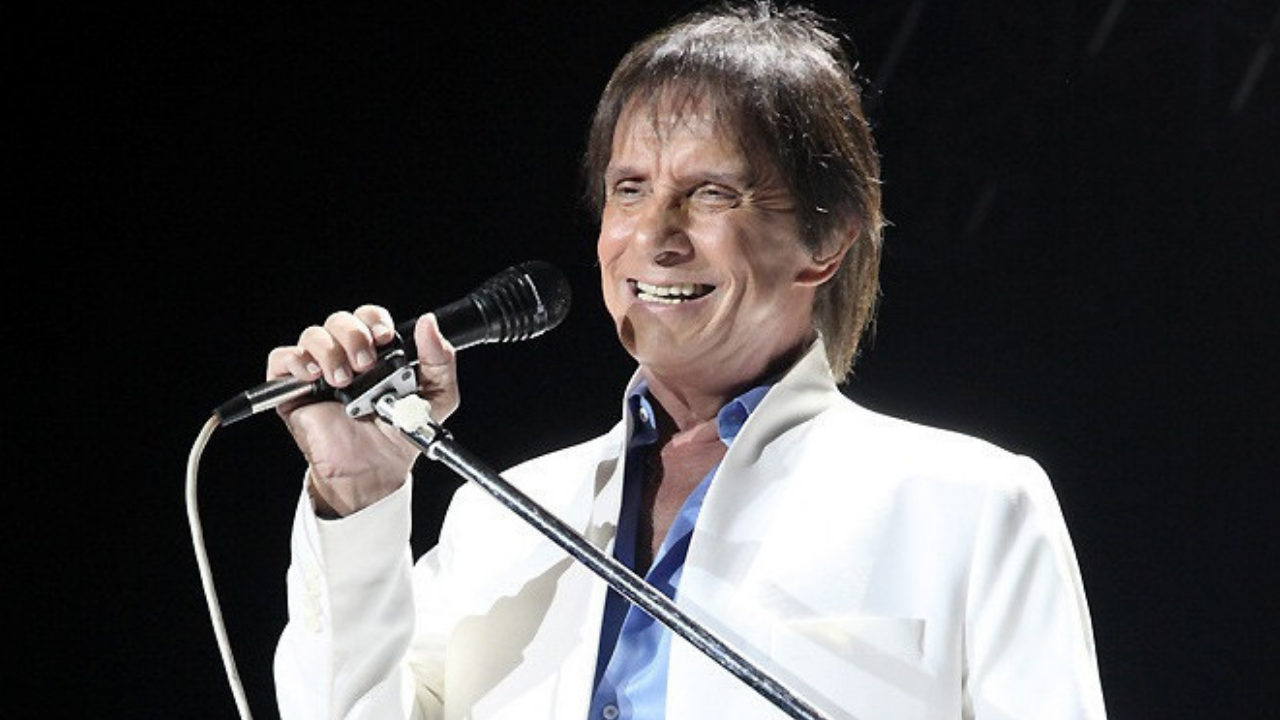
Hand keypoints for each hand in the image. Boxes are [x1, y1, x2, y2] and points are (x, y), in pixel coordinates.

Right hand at [266, 305, 459, 515]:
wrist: (376, 469)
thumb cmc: (400, 434)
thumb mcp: (437, 396)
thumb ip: (440, 359)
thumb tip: (430, 324)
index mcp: (377, 353)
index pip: (368, 317)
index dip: (374, 320)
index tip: (384, 338)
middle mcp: (346, 357)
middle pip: (340, 320)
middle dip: (354, 335)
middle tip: (366, 365)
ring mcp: (318, 371)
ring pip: (312, 334)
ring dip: (330, 351)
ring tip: (344, 382)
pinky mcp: (293, 391)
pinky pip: (281, 358)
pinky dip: (296, 360)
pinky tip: (314, 376)